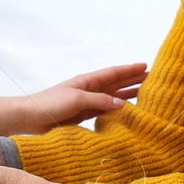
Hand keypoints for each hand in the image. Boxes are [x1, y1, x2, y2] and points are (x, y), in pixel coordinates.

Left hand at [15, 62, 146, 134]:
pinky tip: (125, 111)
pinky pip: (104, 110)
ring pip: (112, 97)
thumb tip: (122, 103)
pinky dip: (116, 109)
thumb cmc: (50, 103)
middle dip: (133, 80)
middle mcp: (89, 89)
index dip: (130, 69)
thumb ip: (100, 100)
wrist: (30, 117)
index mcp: (87, 81)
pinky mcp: (83, 115)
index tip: (146, 65)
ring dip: (127, 94)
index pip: (113, 73)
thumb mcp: (77, 99)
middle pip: (116, 83)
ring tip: (144, 93)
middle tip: (152, 79)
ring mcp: (86, 102)